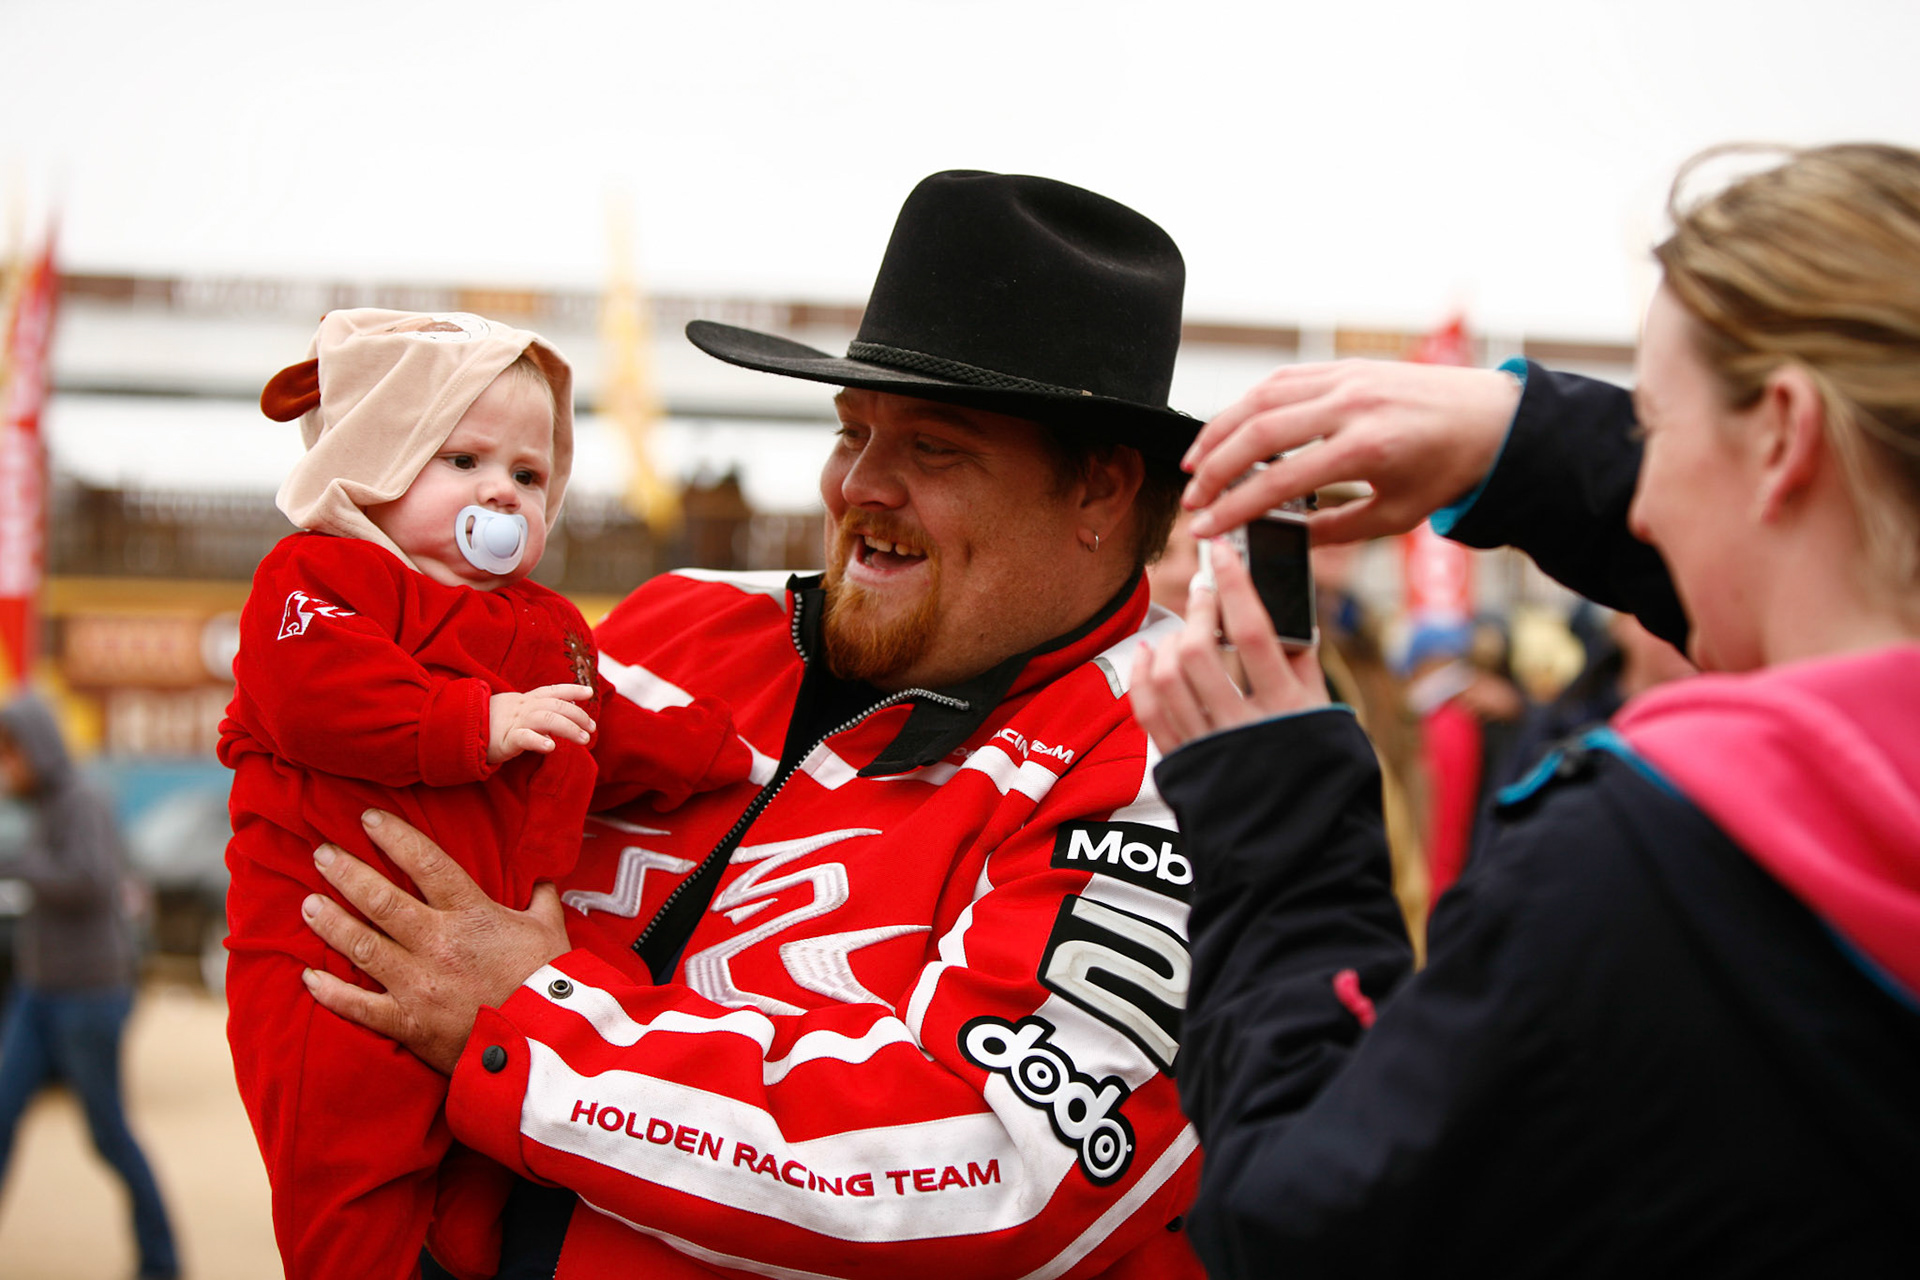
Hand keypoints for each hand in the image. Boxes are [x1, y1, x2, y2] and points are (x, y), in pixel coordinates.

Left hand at [300, 809, 571, 1073]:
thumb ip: (541, 901)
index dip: (394, 837)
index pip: (426, 863)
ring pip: (361, 945)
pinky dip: (330, 992)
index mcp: (472, 914)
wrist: (547, 1043)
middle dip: (346, 873)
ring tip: (308, 903)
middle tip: (321, 854)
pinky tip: (309, 976)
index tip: (367, 819)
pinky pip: (359, 1006)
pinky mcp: (409, 1023)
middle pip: (380, 900)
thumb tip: (543, 880)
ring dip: (330, 922)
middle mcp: (437, 943)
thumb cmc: (551, 982)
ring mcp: (418, 984)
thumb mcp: (552, 930)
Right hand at [488, 684, 595, 764]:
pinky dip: (538, 741)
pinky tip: (551, 747)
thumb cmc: (493, 723)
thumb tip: (568, 705)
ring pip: (546, 719)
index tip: (589, 692)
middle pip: (556, 706)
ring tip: (584, 739)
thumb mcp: (518, 710)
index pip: (553, 691)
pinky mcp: (505, 740)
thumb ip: (540, 708)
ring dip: (568, 728)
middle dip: (578, 715)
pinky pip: (523, 738)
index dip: (572, 690)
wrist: (462, 729)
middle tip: (592, 728)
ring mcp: (515, 722)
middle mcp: (523, 708)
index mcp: (526, 700)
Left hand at [1131, 537, 1329, 755]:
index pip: (1253, 633)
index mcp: (1289, 711)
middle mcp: (1243, 730)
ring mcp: (1207, 749)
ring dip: (1169, 640)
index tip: (1221, 554)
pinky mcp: (1182, 765)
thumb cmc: (1318, 773)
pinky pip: (1148, 712)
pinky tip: (1150, 654)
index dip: (1234, 585)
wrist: (1295, 850)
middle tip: (1201, 589)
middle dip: (1195, 610)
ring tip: (1182, 627)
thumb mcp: (1325, 717)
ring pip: (1168, 678)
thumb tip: (1285, 609)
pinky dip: (1143, 676)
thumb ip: (1303, 665)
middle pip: (1199, 652)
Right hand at [1180, 359, 1521, 544]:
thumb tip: (1287, 540)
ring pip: (1260, 398)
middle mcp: (1352, 404)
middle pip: (1257, 433)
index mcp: (1368, 447)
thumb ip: (1337, 530)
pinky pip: (1282, 380)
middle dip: (1213, 469)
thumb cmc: (1450, 469)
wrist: (1493, 418)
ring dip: (1219, 431)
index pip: (1279, 479)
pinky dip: (1248, 404)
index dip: (1233, 506)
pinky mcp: (1345, 365)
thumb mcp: (1397, 516)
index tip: (1205, 527)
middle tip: (1192, 499)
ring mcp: (1346, 377)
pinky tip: (1230, 429)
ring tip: (1195, 464)